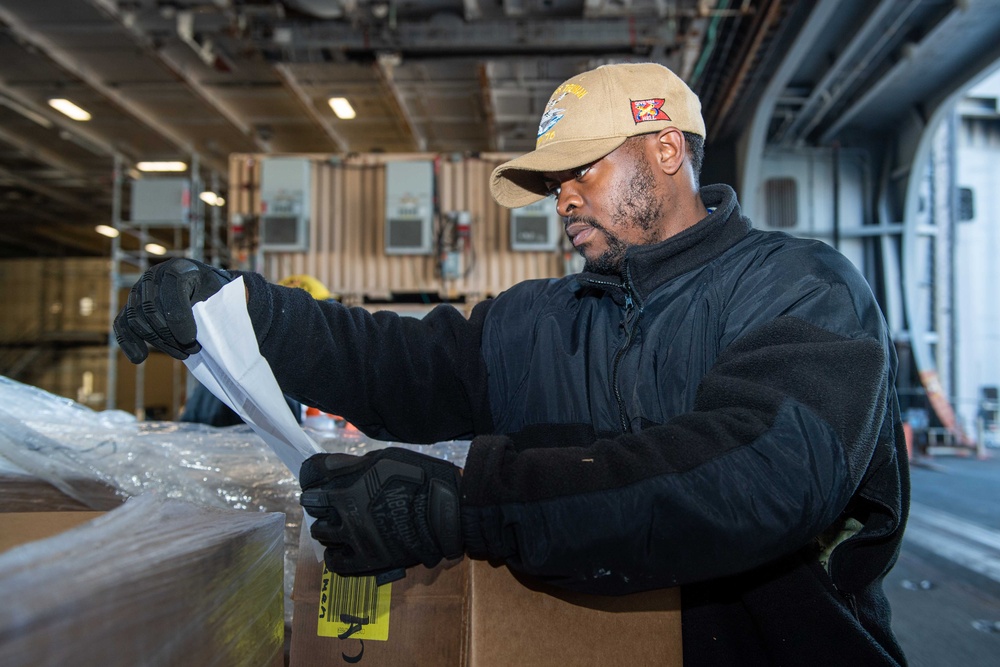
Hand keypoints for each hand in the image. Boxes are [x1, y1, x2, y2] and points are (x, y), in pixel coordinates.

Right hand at [113, 258, 232, 362]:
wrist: (205, 290)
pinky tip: (139, 358)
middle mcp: (155, 275)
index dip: (180, 318)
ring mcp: (140, 290)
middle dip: (171, 335)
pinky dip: (129, 341)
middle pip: (152, 309)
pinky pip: (122, 324)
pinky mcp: (132, 305)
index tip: (191, 340)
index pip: (172, 291)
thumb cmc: (216, 294)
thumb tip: (211, 330)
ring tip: (182, 354)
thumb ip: (214, 306)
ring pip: (138, 320)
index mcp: (180, 268)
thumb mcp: (221, 295)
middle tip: (193, 350)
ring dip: (159, 342)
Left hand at [300, 447, 462, 577]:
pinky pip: (335, 562)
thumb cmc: (422, 478)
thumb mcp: (386, 458)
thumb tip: (333, 469)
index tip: (319, 477)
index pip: (310, 474)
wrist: (448, 512)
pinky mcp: (366, 558)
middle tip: (331, 500)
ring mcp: (354, 535)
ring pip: (319, 533)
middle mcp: (344, 508)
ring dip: (326, 525)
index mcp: (349, 479)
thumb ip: (355, 464)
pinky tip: (343, 547)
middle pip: (310, 504)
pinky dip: (335, 554)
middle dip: (318, 499)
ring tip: (341, 523)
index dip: (313, 474)